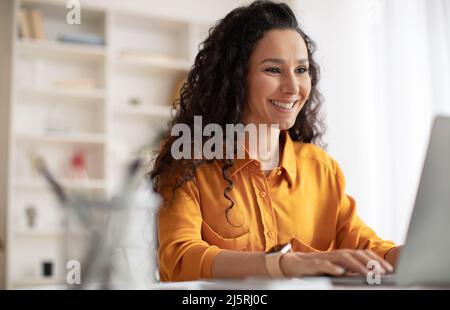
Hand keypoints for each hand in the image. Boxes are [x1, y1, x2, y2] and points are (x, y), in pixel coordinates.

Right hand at [279, 249, 393, 276]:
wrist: (292, 264)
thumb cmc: (315, 268)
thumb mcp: (336, 269)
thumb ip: (350, 270)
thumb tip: (369, 274)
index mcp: (342, 255)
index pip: (362, 254)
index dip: (376, 260)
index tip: (388, 269)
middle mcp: (335, 254)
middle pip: (355, 254)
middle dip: (370, 262)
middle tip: (382, 272)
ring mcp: (324, 258)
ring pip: (342, 258)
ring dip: (356, 266)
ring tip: (367, 274)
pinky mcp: (312, 264)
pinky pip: (323, 265)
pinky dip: (332, 268)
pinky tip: (340, 273)